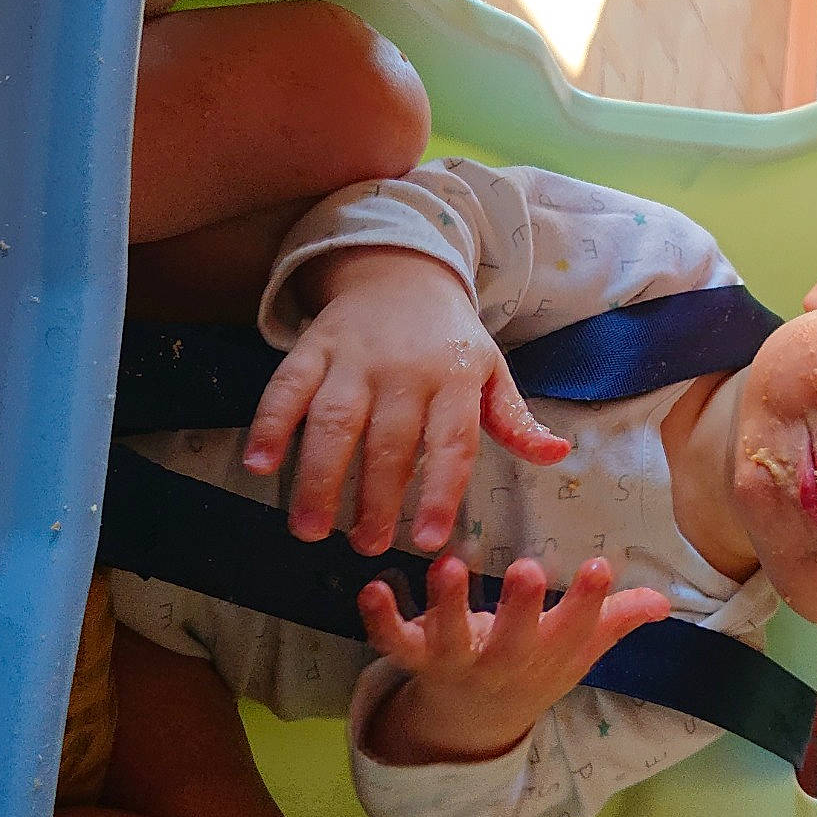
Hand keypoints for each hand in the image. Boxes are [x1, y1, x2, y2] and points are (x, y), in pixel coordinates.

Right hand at [243, 247, 569, 554]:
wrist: (401, 270)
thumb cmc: (449, 340)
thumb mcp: (491, 372)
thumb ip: (515, 420)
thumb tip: (557, 455)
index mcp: (454, 379)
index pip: (451, 443)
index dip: (439, 492)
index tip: (428, 540)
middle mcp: (404, 369)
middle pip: (388, 441)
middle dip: (375, 498)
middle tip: (365, 546)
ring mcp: (355, 357)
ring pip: (334, 420)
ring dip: (318, 476)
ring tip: (309, 528)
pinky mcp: (313, 347)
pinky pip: (287, 386)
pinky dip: (270, 423)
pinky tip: (259, 465)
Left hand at [357, 554, 670, 764]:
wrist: (471, 725)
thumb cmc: (532, 668)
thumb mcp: (576, 649)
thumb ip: (616, 619)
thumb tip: (664, 600)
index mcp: (548, 653)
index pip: (577, 629)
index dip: (589, 601)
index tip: (600, 565)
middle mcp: (504, 660)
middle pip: (515, 640)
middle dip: (522, 609)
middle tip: (528, 571)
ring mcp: (458, 662)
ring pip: (451, 639)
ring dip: (448, 605)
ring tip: (447, 567)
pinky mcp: (416, 658)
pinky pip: (394, 642)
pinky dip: (380, 619)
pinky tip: (373, 588)